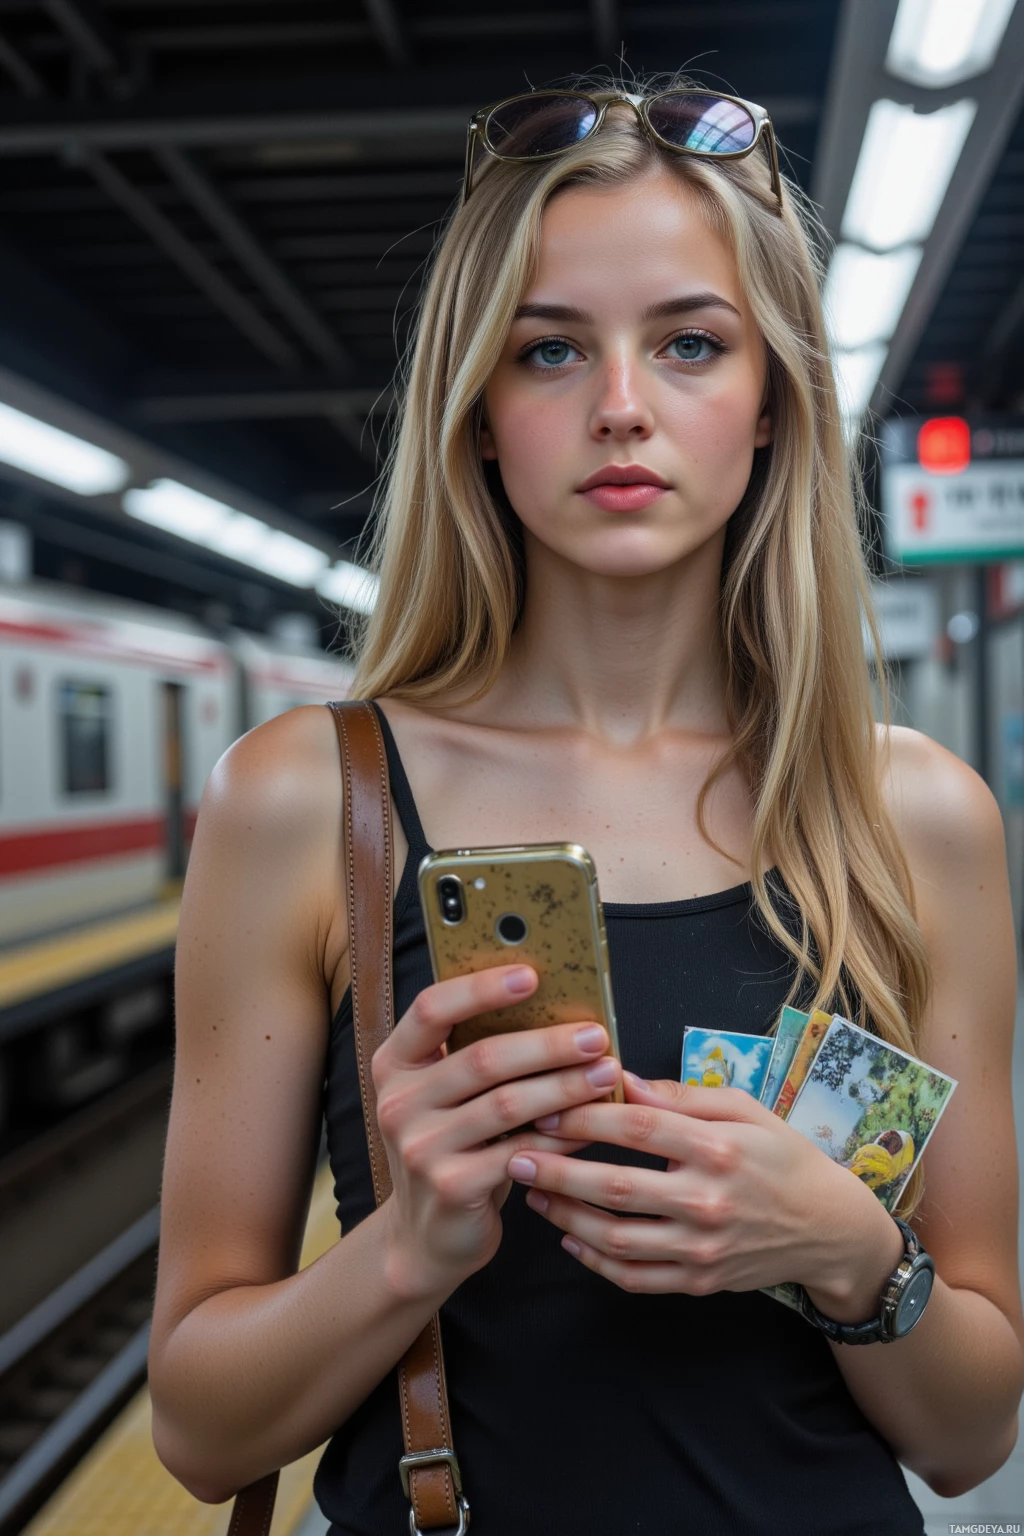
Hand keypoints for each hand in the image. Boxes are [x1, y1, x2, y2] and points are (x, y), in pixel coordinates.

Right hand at [372, 963, 622, 1301]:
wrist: (425, 1236)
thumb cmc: (452, 1147)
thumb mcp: (446, 1097)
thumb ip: (479, 1056)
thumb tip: (556, 1009)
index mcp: (395, 1063)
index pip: (431, 1008)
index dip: (480, 988)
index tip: (532, 975)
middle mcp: (398, 1101)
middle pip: (482, 1058)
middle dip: (548, 1044)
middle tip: (595, 1035)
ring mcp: (420, 1147)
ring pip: (507, 1104)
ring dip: (565, 1087)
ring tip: (607, 1074)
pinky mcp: (450, 1186)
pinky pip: (521, 1151)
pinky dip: (563, 1137)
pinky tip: (592, 1126)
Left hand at [506, 1072, 901, 1305]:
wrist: (829, 1229)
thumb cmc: (784, 1157)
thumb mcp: (745, 1110)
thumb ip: (683, 1096)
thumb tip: (623, 1080)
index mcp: (718, 1149)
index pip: (638, 1130)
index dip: (585, 1118)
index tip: (546, 1106)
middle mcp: (707, 1202)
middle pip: (616, 1188)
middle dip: (558, 1172)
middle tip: (517, 1155)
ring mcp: (702, 1249)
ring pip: (617, 1239)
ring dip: (566, 1218)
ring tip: (534, 1196)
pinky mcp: (699, 1281)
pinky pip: (635, 1279)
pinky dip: (596, 1262)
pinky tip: (570, 1240)